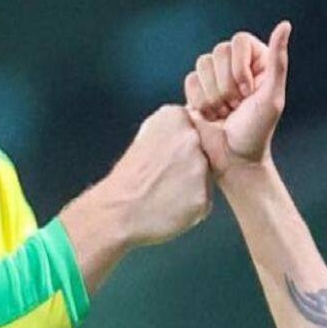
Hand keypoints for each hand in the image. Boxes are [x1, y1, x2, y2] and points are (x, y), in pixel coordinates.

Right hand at [97, 105, 212, 246]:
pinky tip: (172, 205)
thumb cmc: (127, 177)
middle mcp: (191, 138)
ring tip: (167, 191)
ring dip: (193, 183)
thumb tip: (190, 126)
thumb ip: (171, 127)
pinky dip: (192, 204)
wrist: (118, 210)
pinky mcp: (204, 195)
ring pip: (207, 174)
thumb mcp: (145, 134)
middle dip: (191, 161)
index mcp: (174, 117)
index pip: (196, 125)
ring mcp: (200, 167)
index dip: (182, 144)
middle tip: (167, 175)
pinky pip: (205, 198)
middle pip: (206, 148)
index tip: (168, 155)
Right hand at [184, 21, 291, 174]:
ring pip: (202, 64)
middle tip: (236, 106)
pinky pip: (190, 80)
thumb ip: (278, 60)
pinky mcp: (196, 90)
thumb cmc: (257, 130)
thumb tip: (285, 24)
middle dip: (227, 85)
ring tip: (224, 113)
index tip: (248, 93)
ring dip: (214, 95)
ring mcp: (214, 76)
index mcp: (257, 61)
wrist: (233, 160)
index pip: (239, 41)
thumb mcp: (272, 96)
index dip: (240, 68)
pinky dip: (200, 101)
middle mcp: (235, 64)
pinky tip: (210, 116)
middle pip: (218, 51)